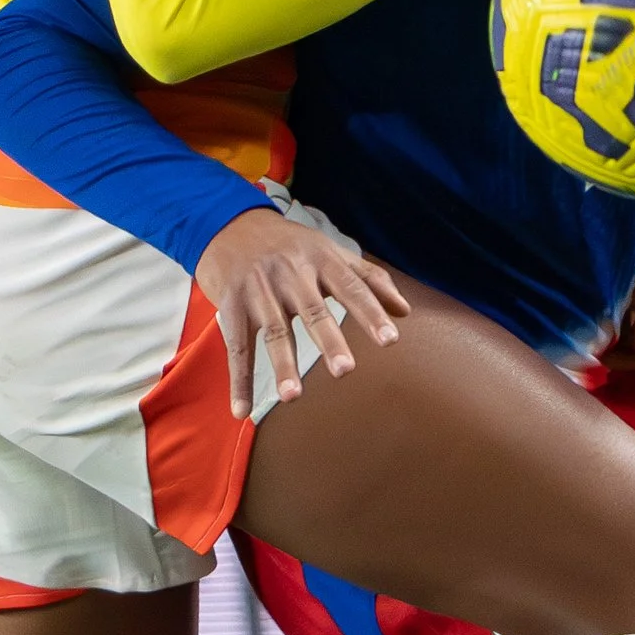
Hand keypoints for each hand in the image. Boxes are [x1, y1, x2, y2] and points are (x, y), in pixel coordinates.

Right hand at [195, 205, 408, 421]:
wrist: (228, 225)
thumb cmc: (288, 244)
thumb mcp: (329, 252)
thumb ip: (369, 279)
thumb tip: (405, 311)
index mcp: (320, 259)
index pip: (351, 288)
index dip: (370, 313)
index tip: (390, 340)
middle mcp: (290, 273)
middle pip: (312, 310)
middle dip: (328, 340)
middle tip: (345, 370)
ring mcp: (259, 289)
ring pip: (273, 332)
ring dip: (282, 365)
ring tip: (293, 396)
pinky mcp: (231, 305)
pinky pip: (237, 347)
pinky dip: (240, 380)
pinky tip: (242, 409)